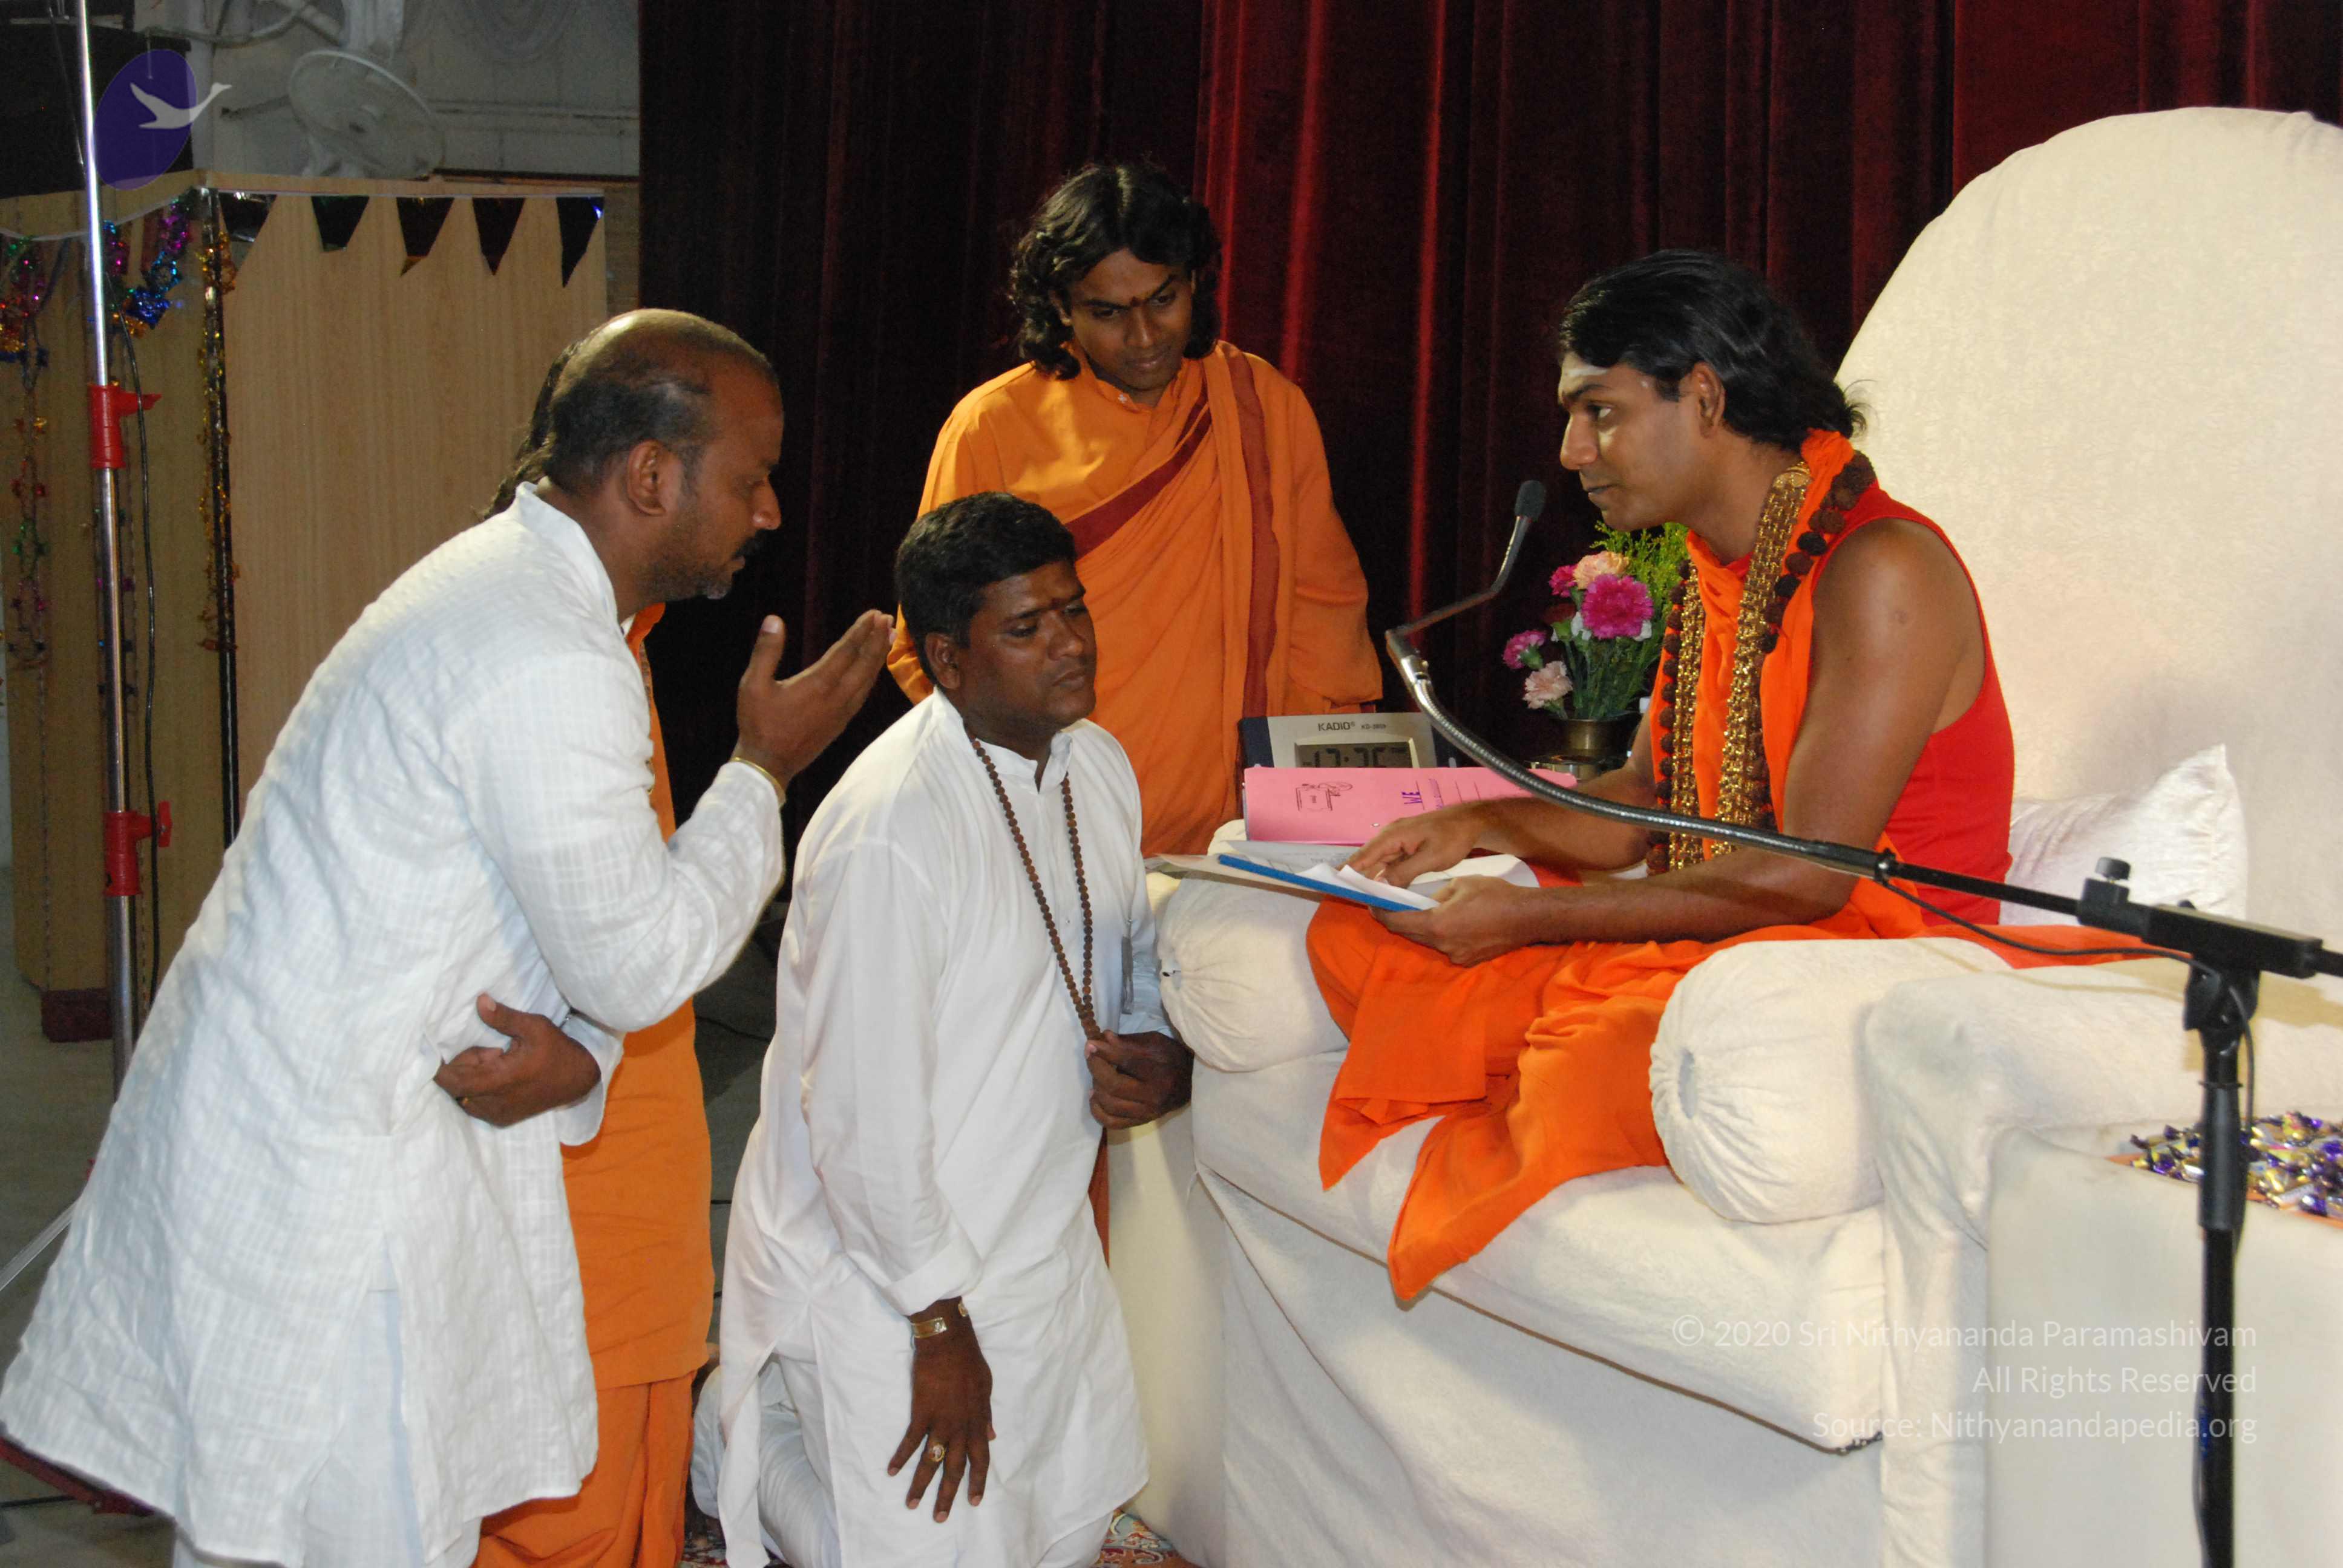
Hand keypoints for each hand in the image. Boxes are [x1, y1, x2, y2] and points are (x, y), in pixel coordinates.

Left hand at [433, 994, 600, 1126]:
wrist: (579, 1079)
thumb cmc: (557, 1050)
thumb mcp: (534, 1027)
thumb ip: (503, 1017)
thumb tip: (479, 1001)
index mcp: (498, 1080)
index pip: (451, 1080)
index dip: (441, 1066)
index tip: (448, 1050)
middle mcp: (493, 1103)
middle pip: (455, 1087)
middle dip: (464, 1066)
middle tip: (491, 1050)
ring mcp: (497, 1114)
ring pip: (463, 1097)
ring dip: (471, 1079)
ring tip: (496, 1063)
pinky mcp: (502, 1119)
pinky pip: (475, 1106)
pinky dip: (478, 1090)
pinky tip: (499, 1077)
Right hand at [733, 609, 894, 788]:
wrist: (769, 765)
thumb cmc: (758, 724)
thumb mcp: (753, 684)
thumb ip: (766, 651)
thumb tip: (774, 620)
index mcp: (819, 684)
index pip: (847, 650)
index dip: (861, 630)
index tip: (874, 613)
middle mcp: (837, 697)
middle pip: (865, 663)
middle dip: (877, 639)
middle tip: (888, 619)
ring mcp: (843, 712)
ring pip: (868, 680)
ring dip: (878, 656)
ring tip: (887, 637)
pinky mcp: (842, 722)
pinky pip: (863, 694)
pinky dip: (871, 677)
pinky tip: (871, 670)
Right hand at [887, 1301, 991, 1521]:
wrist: (948, 1342)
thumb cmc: (970, 1361)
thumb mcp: (987, 1388)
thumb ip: (987, 1416)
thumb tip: (992, 1436)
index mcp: (977, 1422)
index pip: (981, 1460)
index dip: (978, 1482)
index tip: (974, 1501)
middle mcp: (960, 1427)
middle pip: (954, 1468)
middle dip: (948, 1495)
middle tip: (940, 1518)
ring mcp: (940, 1421)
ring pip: (930, 1461)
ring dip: (921, 1485)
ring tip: (912, 1504)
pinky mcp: (921, 1413)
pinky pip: (911, 1441)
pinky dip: (901, 1457)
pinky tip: (892, 1471)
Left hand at [1087, 1030, 1192, 1129]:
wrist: (1191, 1082)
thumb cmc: (1171, 1057)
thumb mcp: (1155, 1042)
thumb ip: (1128, 1042)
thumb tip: (1103, 1038)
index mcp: (1160, 1072)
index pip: (1127, 1062)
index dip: (1105, 1052)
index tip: (1091, 1044)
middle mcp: (1154, 1096)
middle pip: (1114, 1085)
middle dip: (1096, 1068)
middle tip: (1090, 1055)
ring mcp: (1147, 1113)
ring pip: (1110, 1105)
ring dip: (1096, 1087)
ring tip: (1096, 1075)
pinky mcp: (1141, 1122)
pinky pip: (1112, 1122)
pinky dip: (1097, 1111)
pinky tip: (1095, 1096)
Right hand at [1345, 804, 1485, 885]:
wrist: (1471, 822)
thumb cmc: (1452, 838)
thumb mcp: (1430, 858)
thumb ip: (1404, 872)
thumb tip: (1381, 885)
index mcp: (1393, 836)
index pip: (1364, 856)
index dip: (1348, 870)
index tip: (1333, 884)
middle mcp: (1391, 837)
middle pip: (1367, 859)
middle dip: (1355, 876)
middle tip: (1343, 895)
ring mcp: (1398, 841)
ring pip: (1378, 862)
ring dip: (1369, 878)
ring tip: (1357, 895)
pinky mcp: (1406, 847)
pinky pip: (1389, 863)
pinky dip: (1383, 875)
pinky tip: (1380, 889)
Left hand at [1375, 876, 1553, 966]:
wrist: (1529, 917)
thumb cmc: (1496, 895)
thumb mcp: (1460, 884)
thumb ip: (1437, 895)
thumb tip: (1428, 901)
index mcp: (1437, 924)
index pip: (1398, 922)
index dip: (1382, 913)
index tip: (1372, 904)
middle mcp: (1443, 945)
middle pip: (1411, 933)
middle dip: (1399, 919)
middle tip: (1390, 905)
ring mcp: (1456, 956)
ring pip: (1429, 940)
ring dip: (1422, 927)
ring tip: (1422, 910)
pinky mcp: (1468, 960)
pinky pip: (1447, 946)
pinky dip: (1442, 934)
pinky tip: (1451, 921)